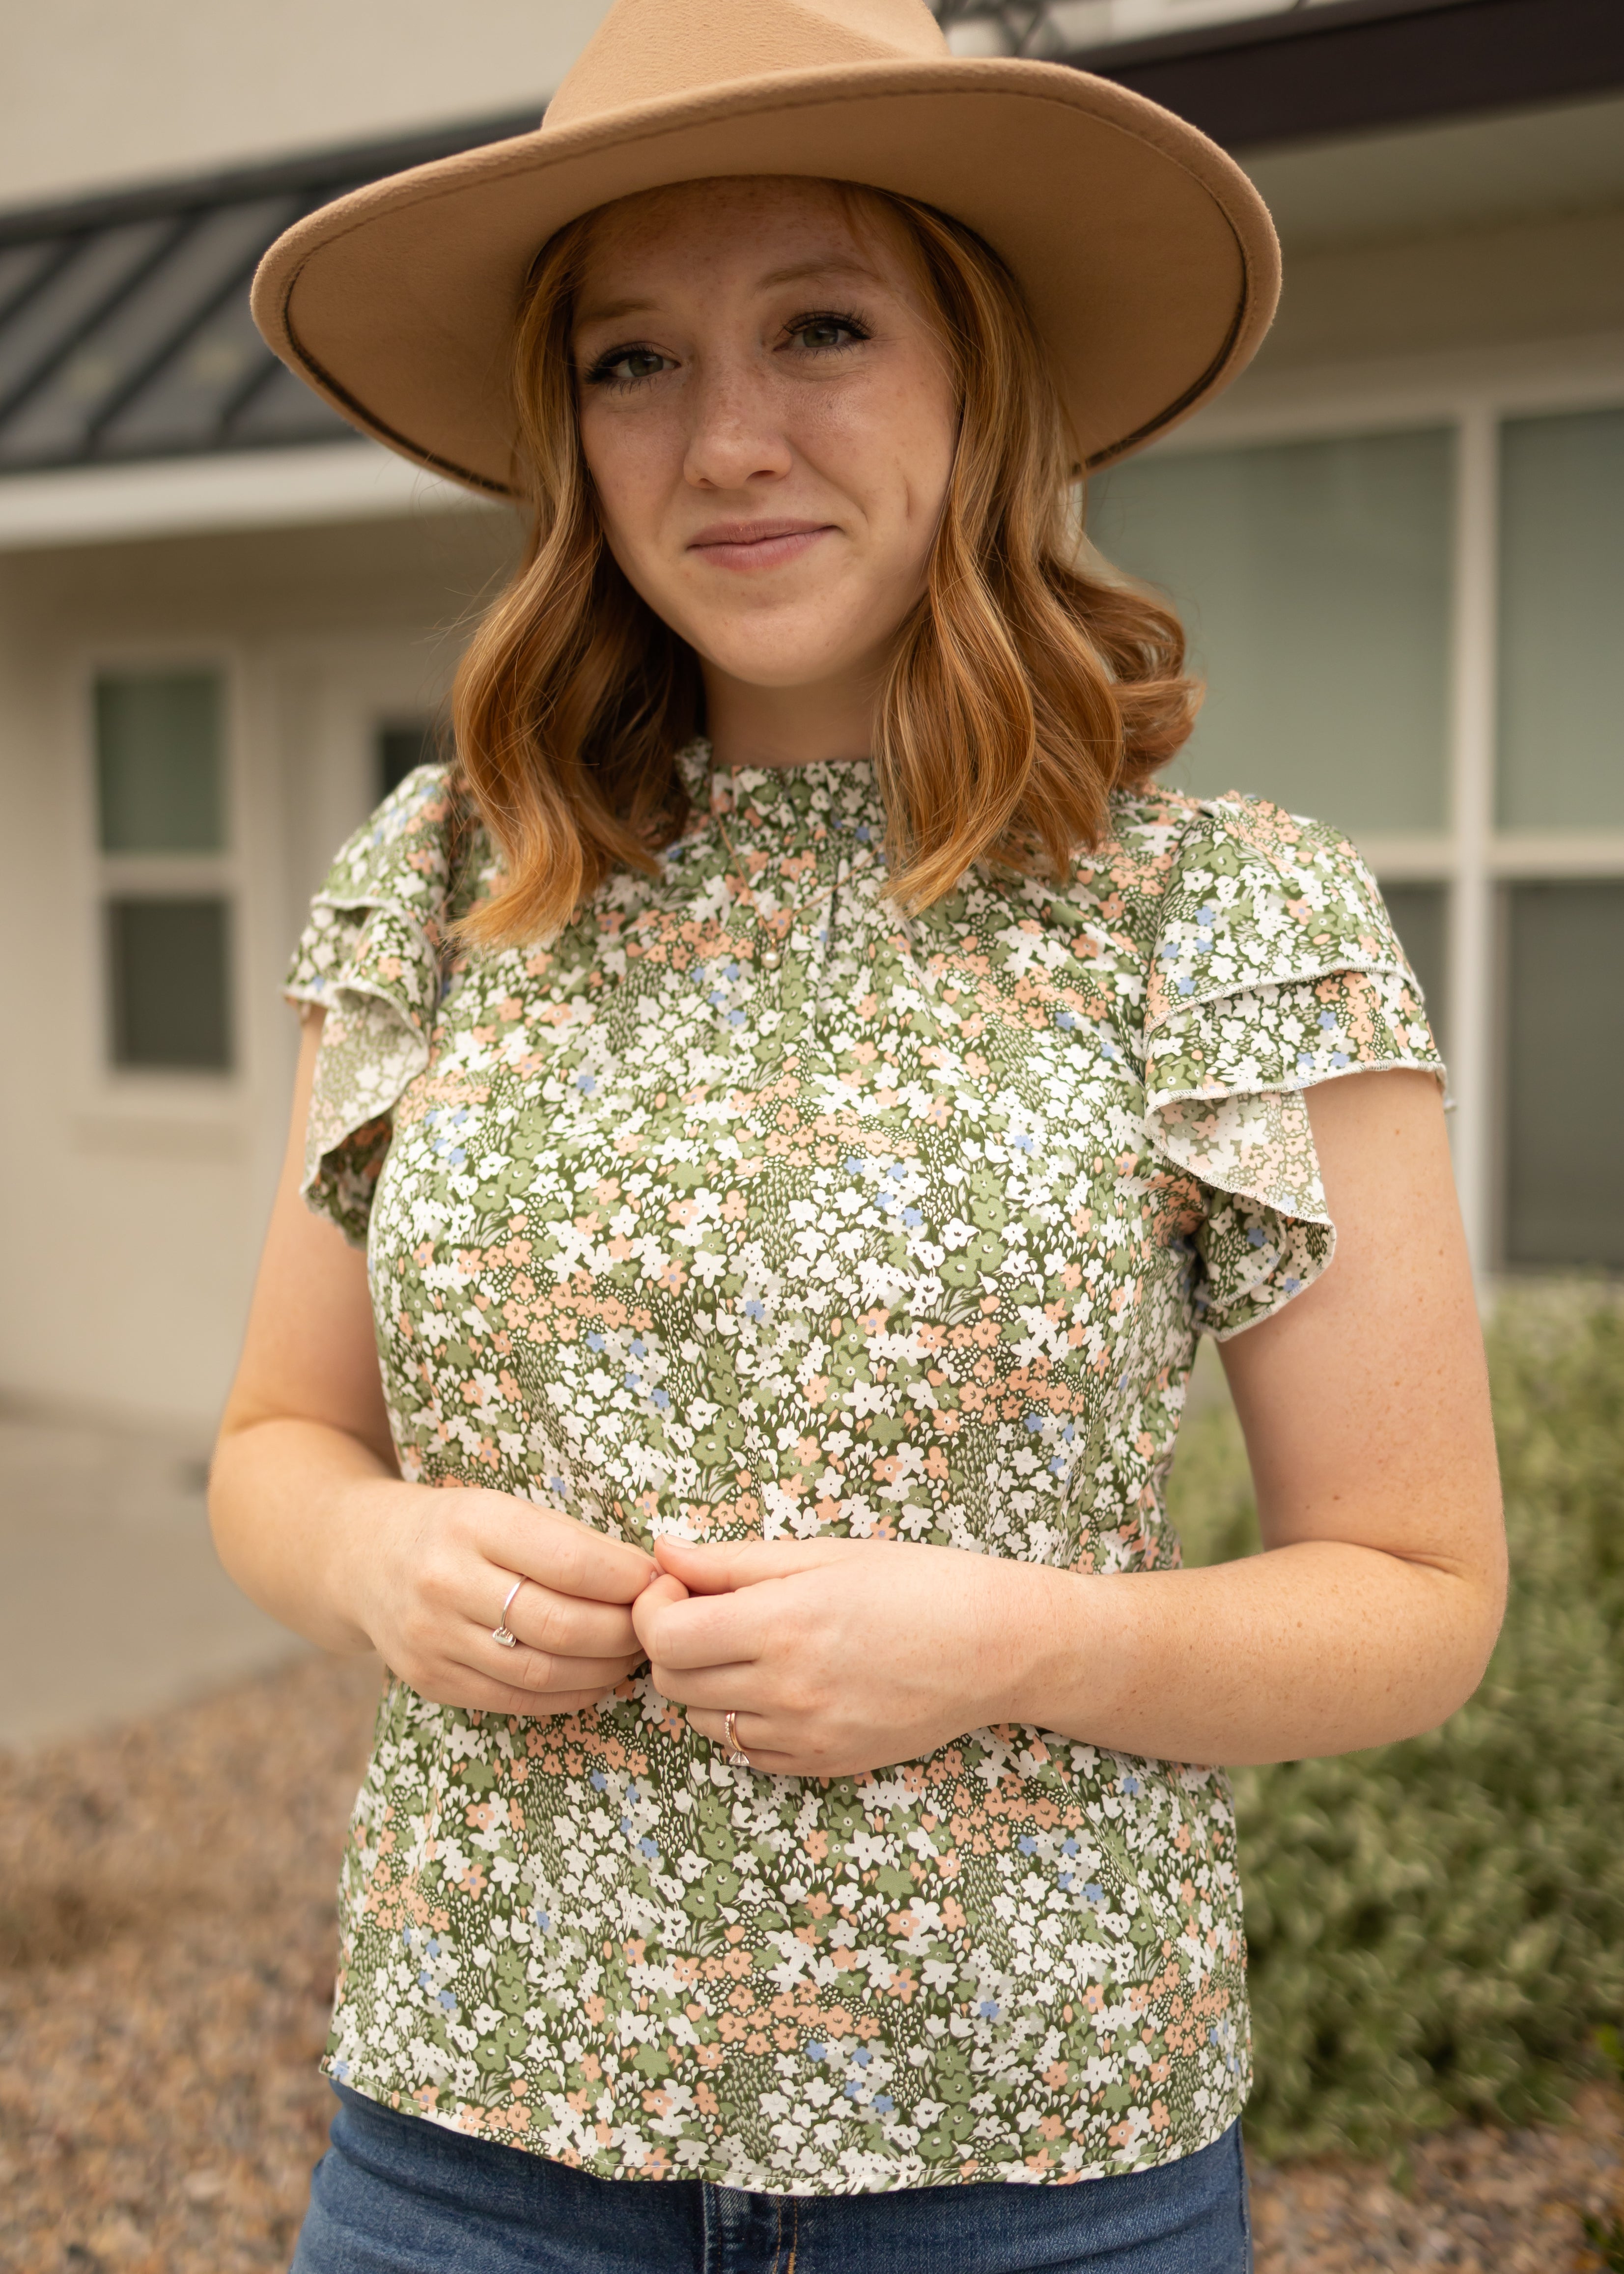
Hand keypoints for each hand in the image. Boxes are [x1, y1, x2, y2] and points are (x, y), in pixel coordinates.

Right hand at [337, 1478, 655, 1716]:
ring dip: (604, 1669)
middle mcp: (445, 1582)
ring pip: (541, 1672)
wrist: (363, 1558)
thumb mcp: (503, 1507)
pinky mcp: (430, 1681)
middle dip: (623, 1630)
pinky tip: (597, 1678)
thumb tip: (651, 1576)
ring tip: (633, 1653)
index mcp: (472, 1523)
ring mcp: (432, 1638)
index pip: (569, 1561)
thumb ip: (569, 1540)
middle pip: (559, 1625)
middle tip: (655, 1625)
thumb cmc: (456, 1527)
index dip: (627, 1579)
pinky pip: (517, 1700)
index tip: (659, 1580)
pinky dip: (570, 1695)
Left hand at [632, 1535, 1060, 1777]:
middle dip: (673, 1644)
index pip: (664, 1636)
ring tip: (748, 1648)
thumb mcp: (823, 1554)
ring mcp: (805, 1735)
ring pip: (704, 1722)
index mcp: (782, 1624)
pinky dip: (744, 1721)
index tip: (676, 1586)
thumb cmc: (917, 1583)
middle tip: (707, 1612)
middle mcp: (787, 1688)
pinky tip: (780, 1685)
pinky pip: (747, 1753)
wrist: (997, 1647)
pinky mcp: (823, 1765)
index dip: (653, 1608)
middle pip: (673, 1682)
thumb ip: (732, 1561)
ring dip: (705, 1684)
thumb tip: (661, 1550)